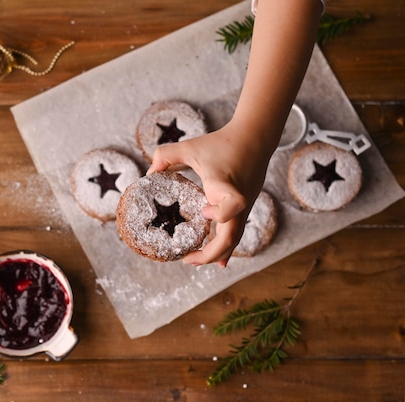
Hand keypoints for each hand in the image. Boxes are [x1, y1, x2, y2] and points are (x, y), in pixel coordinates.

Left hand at [147, 120, 271, 266]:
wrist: (255, 138)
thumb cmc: (222, 142)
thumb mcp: (190, 146)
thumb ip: (166, 156)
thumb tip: (149, 174)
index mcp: (226, 187)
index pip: (232, 207)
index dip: (218, 214)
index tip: (203, 212)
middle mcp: (239, 201)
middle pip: (232, 237)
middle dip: (209, 254)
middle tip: (187, 260)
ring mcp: (245, 207)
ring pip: (235, 239)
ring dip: (217, 254)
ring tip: (195, 261)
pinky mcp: (247, 207)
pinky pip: (237, 231)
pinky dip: (226, 246)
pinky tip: (218, 259)